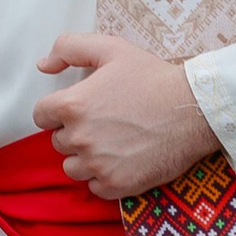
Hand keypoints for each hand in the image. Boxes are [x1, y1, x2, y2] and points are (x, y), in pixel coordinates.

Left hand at [31, 34, 218, 203]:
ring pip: (73, 167)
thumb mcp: (111, 49)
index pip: (41, 116)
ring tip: (113, 143)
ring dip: (86, 158)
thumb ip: (69, 48)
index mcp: (72, 106)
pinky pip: (95, 187)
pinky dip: (105, 177)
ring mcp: (97, 165)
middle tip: (105, 123)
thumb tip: (43, 65)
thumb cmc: (154, 78)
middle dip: (75, 133)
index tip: (78, 110)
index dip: (58, 112)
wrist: (194, 110)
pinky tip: (123, 160)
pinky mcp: (116, 185)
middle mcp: (79, 138)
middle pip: (58, 142)